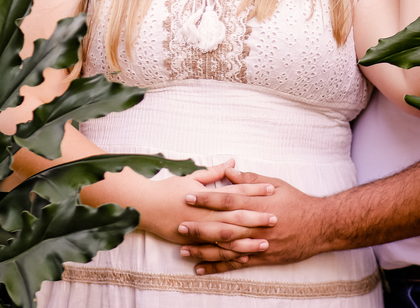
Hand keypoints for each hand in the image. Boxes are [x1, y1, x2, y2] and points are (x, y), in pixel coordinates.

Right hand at [126, 161, 277, 246]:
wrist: (144, 207)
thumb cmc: (169, 190)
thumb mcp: (192, 177)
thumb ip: (215, 172)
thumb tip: (232, 162)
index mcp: (208, 195)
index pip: (236, 192)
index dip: (254, 190)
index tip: (271, 190)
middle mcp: (205, 213)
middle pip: (236, 216)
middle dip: (257, 217)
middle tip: (276, 218)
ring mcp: (200, 229)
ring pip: (228, 237)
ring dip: (248, 240)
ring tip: (265, 242)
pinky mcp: (193, 243)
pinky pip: (215, 251)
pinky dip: (230, 254)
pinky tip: (243, 256)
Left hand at [178, 168, 330, 273]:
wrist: (320, 226)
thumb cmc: (297, 202)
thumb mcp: (276, 184)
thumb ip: (250, 179)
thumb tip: (228, 171)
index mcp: (258, 204)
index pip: (228, 200)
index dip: (208, 198)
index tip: (189, 196)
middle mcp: (256, 225)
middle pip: (224, 226)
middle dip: (200, 226)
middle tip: (180, 226)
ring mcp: (258, 243)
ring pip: (227, 248)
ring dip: (204, 250)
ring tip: (184, 250)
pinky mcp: (262, 258)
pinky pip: (236, 264)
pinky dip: (218, 267)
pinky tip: (202, 268)